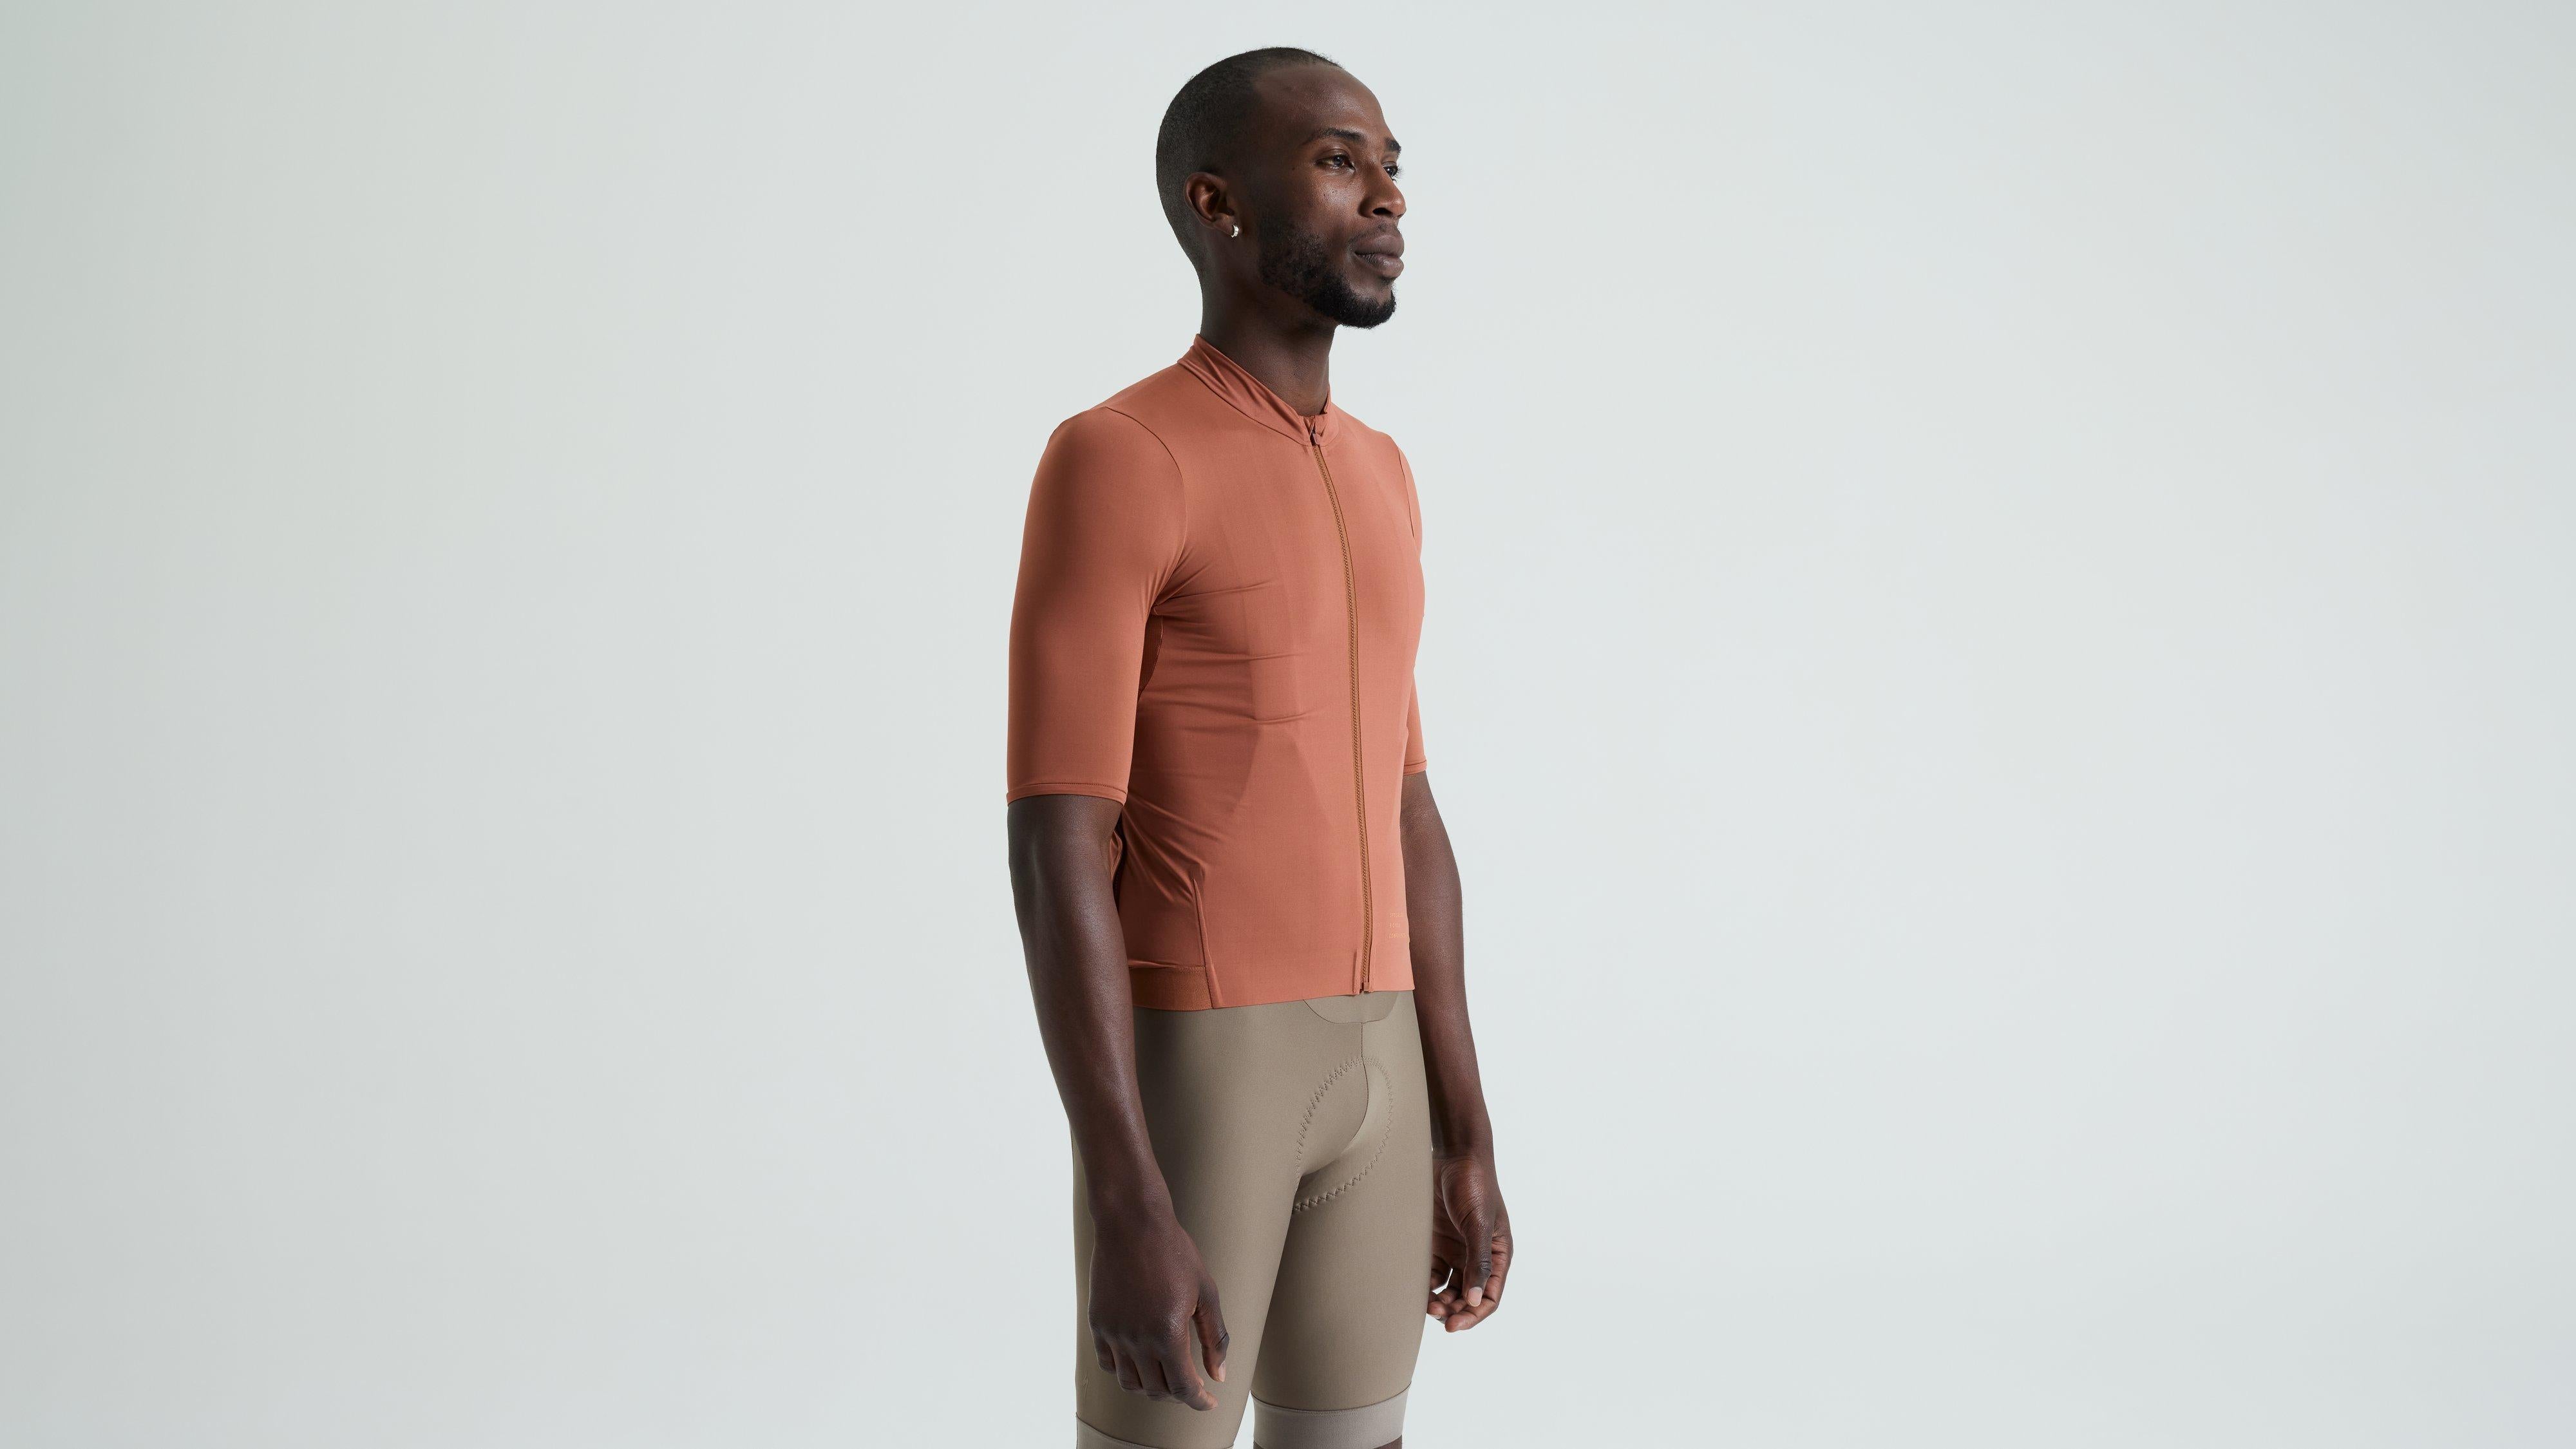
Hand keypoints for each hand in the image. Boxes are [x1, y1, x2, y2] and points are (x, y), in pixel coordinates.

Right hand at [1088, 1208, 1228, 1408]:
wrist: (1132, 1223)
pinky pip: (1108, 1363)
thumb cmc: (1174, 1253)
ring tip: (1165, 1375)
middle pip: (1157, 1389)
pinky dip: (1125, 1371)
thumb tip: (1219, 1375)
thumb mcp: (1206, 1293)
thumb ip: (1214, 1338)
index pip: (1184, 1388)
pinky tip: (1140, 1360)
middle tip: (1191, 1383)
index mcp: (1168, 1334)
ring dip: (1151, 1386)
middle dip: (1178, 1394)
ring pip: (1130, 1382)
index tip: (1209, 1402)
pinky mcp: (1098, 1323)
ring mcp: (1114, 1332)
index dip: (1199, 1401)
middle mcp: (1137, 1339)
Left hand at [1426, 1149, 1510, 1330]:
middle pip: (1466, 1297)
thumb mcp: (1480, 1224)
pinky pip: (1431, 1271)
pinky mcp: (1436, 1242)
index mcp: (1497, 1255)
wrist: (1453, 1155)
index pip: (1489, 1297)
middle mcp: (1477, 1257)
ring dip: (1438, 1300)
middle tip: (1434, 1313)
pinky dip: (1425, 1283)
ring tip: (1424, 1304)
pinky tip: (1414, 1287)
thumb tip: (1475, 1301)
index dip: (1473, 1314)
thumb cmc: (1475, 1185)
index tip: (1453, 1325)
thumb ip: (1478, 1262)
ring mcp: (1456, 1250)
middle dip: (1453, 1309)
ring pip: (1447, 1288)